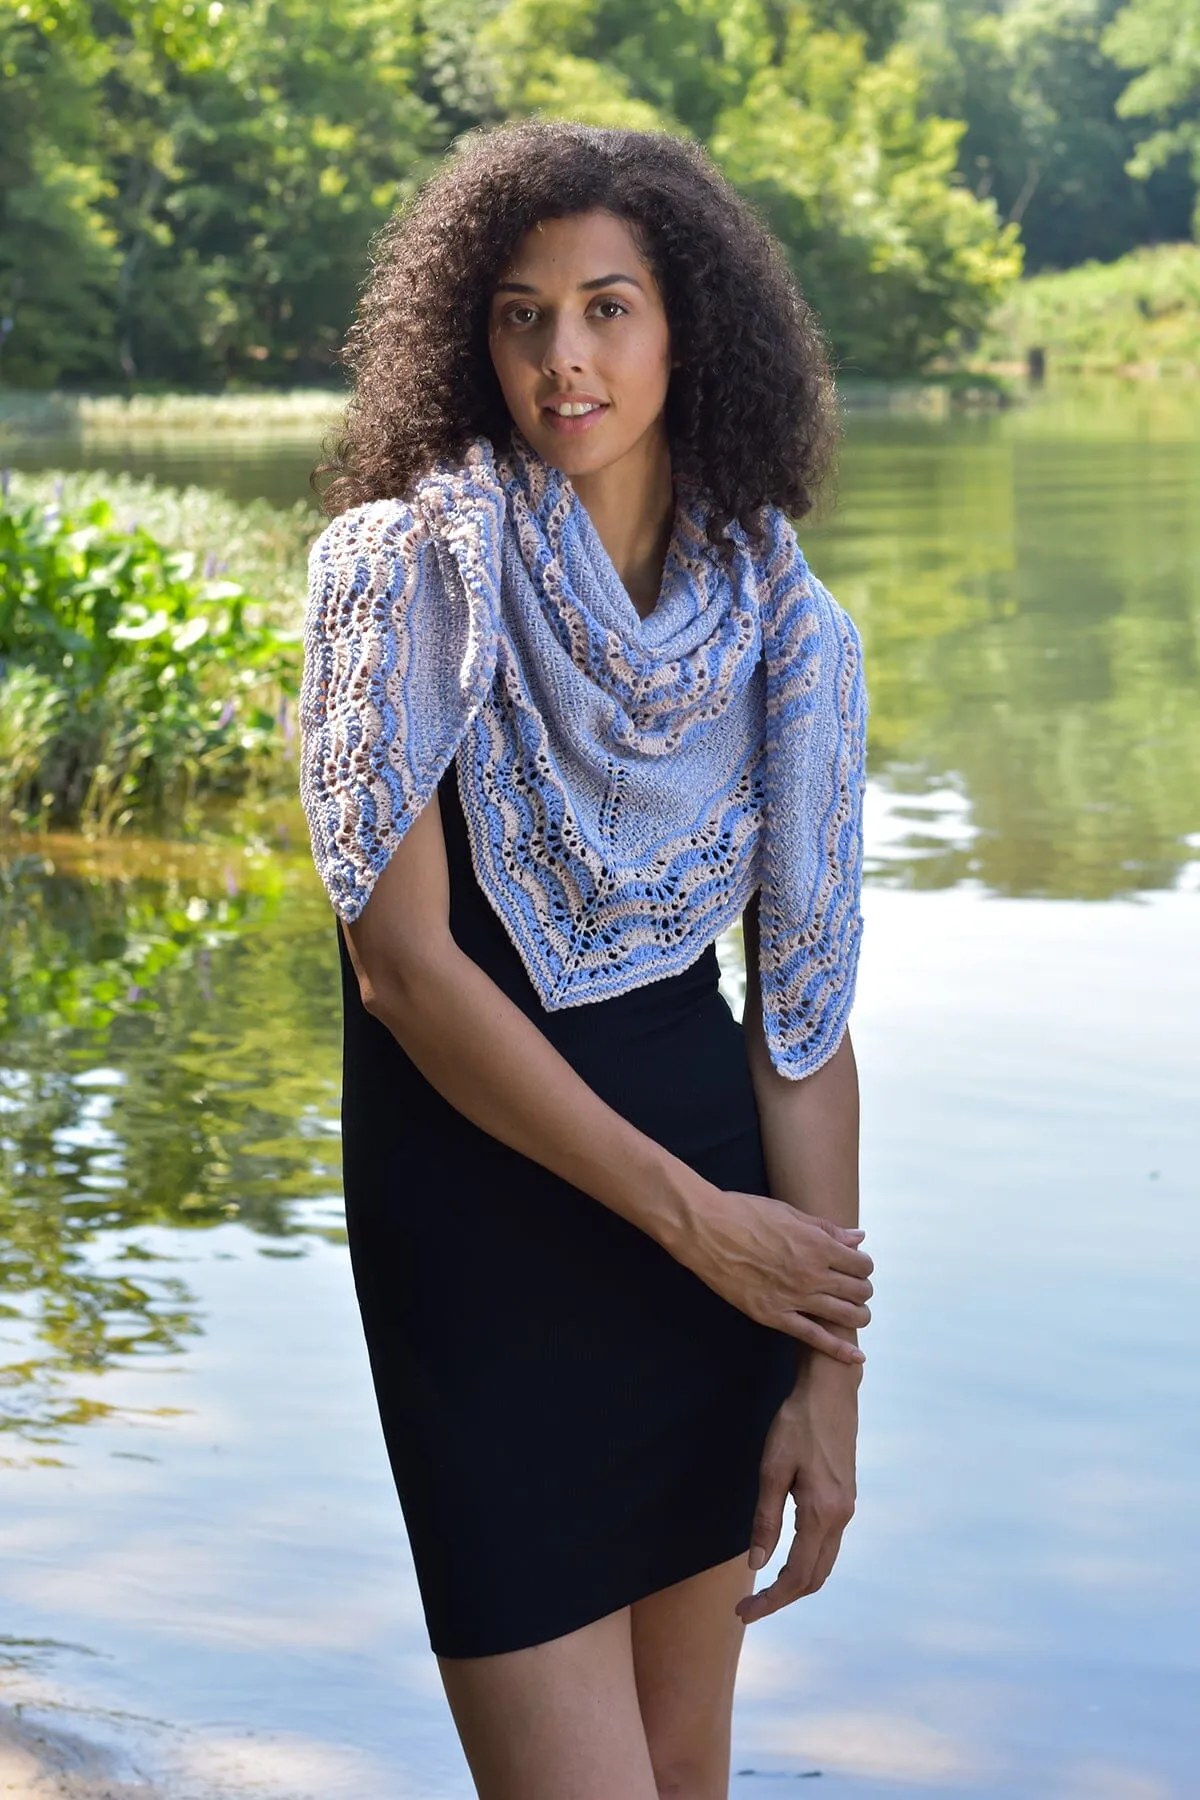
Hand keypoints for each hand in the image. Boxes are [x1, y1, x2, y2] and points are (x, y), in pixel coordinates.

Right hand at [679, 1187, 871, 1363]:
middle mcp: (813, 1273)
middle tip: (854, 1289)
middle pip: (858, 1291)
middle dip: (862, 1290)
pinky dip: (839, 1350)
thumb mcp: (789, 1213)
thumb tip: (858, 1238)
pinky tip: (856, 1358)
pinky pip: (814, 1338)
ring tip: (855, 1313)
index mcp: (818, 1245)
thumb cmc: (745, 1213)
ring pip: (846, 1316)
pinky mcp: (774, 1316)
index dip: (864, 1266)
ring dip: (858, 1315)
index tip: (856, 1266)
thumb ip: (826, 1229)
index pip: (861, 1264)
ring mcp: (794, 1297)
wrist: (706, 1230)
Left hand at [737, 1356, 858, 1622]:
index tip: (744, 1612)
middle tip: (749, 1607)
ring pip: (824, 1563)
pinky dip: (808, 1562)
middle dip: (783, 1598)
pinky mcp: (846, 1499)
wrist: (831, 1390)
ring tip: (765, 1591)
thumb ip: (766, 1518)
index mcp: (823, 1513)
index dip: (771, 1601)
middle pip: (815, 1578)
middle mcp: (841, 1517)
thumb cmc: (797, 1423)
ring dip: (797, 1583)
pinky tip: (787, 1558)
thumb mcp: (772, 1468)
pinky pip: (828, 1545)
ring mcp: (848, 1509)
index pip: (798, 1576)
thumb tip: (757, 1564)